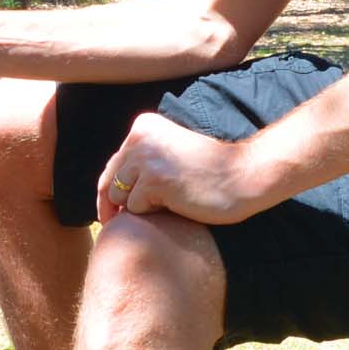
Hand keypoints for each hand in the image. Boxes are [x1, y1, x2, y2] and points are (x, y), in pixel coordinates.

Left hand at [97, 114, 277, 226]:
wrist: (243, 175)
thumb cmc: (208, 171)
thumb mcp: (169, 153)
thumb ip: (141, 160)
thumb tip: (105, 190)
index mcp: (143, 126)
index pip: (114, 163)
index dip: (110, 189)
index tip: (110, 210)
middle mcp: (139, 137)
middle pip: (109, 179)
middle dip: (111, 204)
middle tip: (112, 223)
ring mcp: (146, 158)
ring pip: (119, 195)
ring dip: (136, 208)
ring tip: (164, 206)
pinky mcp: (155, 180)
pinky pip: (135, 208)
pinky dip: (151, 214)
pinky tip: (173, 207)